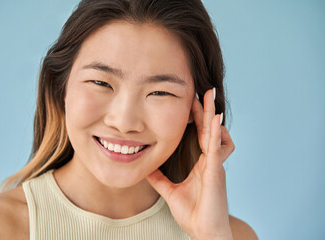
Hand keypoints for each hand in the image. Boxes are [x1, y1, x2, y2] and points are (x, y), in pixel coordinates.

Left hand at [146, 88, 234, 239]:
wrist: (204, 231)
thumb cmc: (193, 212)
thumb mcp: (170, 191)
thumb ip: (159, 179)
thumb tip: (144, 168)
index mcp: (201, 163)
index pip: (199, 134)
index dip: (196, 118)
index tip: (189, 102)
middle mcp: (210, 160)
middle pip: (208, 128)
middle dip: (205, 109)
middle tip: (201, 90)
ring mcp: (214, 164)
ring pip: (215, 133)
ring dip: (212, 115)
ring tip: (209, 97)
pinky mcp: (215, 171)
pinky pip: (216, 148)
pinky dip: (216, 133)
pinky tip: (215, 119)